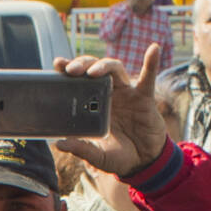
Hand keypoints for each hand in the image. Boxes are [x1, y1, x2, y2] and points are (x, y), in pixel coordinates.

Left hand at [50, 45, 168, 177]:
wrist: (144, 162)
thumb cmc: (119, 156)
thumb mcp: (98, 156)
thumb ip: (81, 149)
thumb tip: (59, 144)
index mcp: (93, 104)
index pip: (79, 82)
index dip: (69, 70)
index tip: (57, 64)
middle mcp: (108, 94)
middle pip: (94, 69)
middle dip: (82, 65)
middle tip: (71, 70)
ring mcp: (126, 94)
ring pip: (115, 69)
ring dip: (103, 66)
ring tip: (92, 72)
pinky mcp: (144, 97)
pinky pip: (148, 77)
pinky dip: (151, 63)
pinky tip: (153, 49)